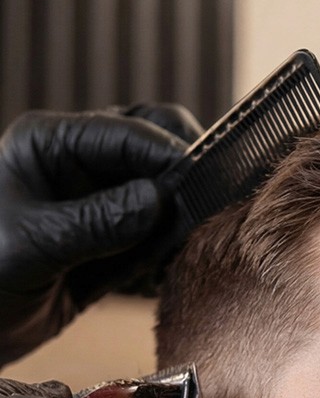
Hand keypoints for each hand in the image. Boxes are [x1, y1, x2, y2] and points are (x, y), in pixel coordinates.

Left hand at [0, 103, 201, 364]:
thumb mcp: (35, 246)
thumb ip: (96, 222)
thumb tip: (159, 199)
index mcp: (49, 145)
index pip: (125, 132)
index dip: (166, 155)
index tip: (199, 183)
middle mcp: (77, 167)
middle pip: (151, 149)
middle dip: (182, 174)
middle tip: (205, 207)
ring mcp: (96, 206)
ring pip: (160, 195)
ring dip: (180, 215)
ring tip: (196, 239)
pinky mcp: (108, 246)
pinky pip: (154, 239)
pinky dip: (169, 250)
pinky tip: (174, 266)